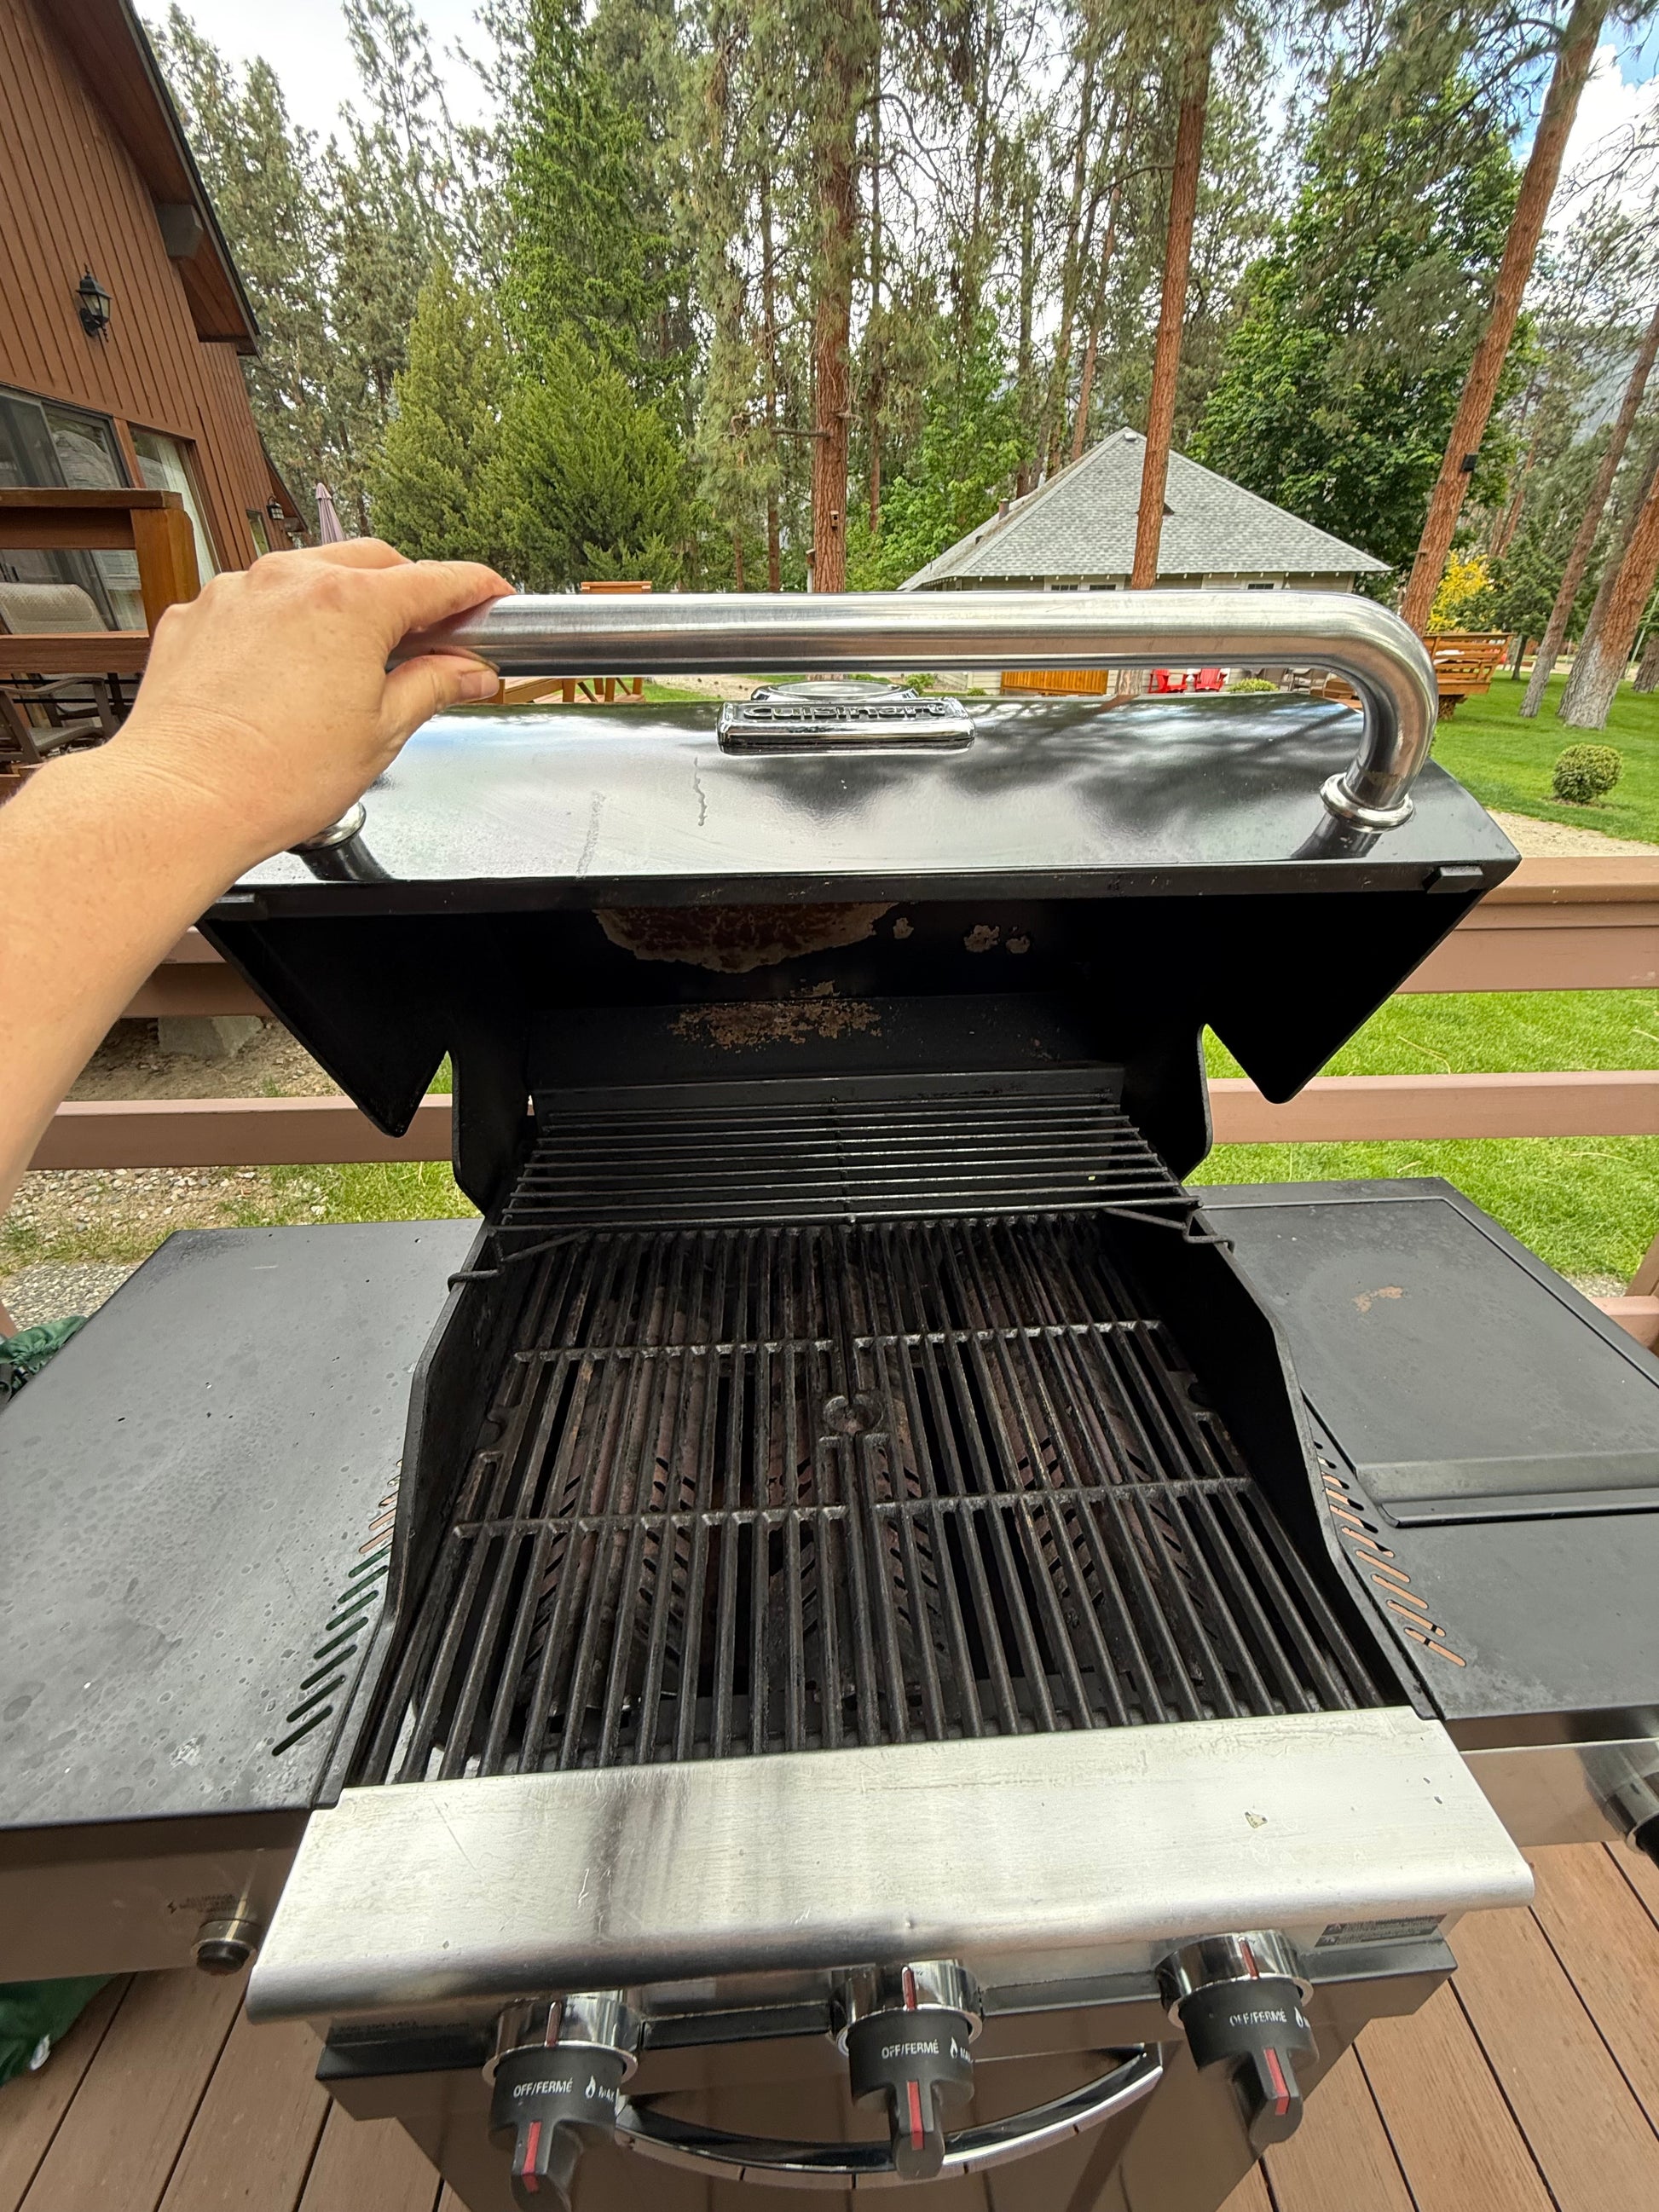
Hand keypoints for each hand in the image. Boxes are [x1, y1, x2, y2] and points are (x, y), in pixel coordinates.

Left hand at [105, 540, 511, 871]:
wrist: (183, 798)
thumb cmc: (276, 776)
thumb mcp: (382, 733)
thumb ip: (433, 686)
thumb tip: (468, 671)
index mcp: (351, 604)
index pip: (436, 579)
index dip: (475, 588)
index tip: (491, 598)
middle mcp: (292, 580)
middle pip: (373, 562)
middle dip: (408, 589)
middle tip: (429, 635)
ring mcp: (237, 591)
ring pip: (309, 574)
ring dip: (342, 602)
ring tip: (352, 658)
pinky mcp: (198, 614)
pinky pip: (255, 602)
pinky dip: (284, 623)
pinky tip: (287, 673)